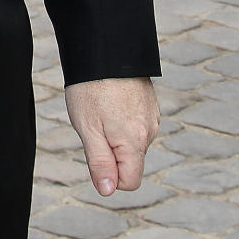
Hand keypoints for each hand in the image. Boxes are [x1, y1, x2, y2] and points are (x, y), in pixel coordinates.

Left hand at [65, 77, 158, 195]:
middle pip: (130, 160)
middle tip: (93, 122)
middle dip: (110, 150)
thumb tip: (108, 191)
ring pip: (131, 140)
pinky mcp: (149, 102)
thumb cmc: (91, 88)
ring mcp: (151, 115)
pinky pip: (135, 122)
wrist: (105, 46)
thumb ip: (99, 162)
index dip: (109, 175)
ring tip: (100, 105)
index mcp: (135, 142)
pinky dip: (121, 116)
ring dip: (115, 132)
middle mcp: (149, 131)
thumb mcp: (87, 129)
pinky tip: (109, 97)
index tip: (94, 150)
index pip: (130, 181)